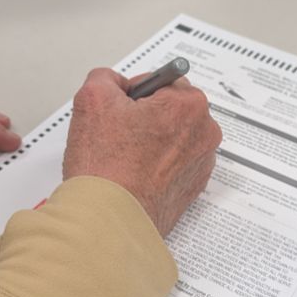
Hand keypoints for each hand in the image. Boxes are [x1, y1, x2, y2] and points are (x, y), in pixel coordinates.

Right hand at [63, 68, 221, 236]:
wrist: (109, 219)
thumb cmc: (107, 168)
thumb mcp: (92, 97)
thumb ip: (106, 78)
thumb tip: (113, 84)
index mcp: (189, 105)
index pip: (160, 81)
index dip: (132, 94)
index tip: (121, 109)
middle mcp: (204, 133)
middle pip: (169, 109)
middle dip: (143, 116)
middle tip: (118, 135)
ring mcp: (200, 162)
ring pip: (170, 137)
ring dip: (149, 141)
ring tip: (124, 157)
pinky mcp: (192, 187)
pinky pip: (172, 164)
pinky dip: (154, 165)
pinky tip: (133, 174)